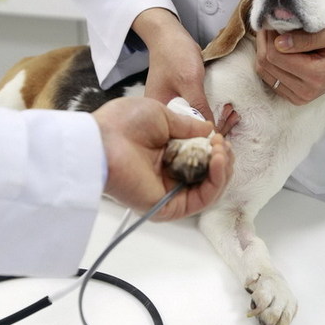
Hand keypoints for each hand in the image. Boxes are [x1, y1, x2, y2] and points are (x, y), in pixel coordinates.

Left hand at [92, 96, 233, 220]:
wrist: (101, 140)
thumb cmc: (123, 124)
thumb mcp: (163, 116)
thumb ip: (189, 127)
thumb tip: (211, 131)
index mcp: (166, 156)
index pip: (201, 160)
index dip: (215, 149)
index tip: (219, 136)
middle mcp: (169, 177)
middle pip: (209, 176)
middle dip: (222, 159)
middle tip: (222, 144)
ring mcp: (170, 194)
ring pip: (210, 189)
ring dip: (223, 169)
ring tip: (221, 151)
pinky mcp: (168, 208)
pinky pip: (202, 200)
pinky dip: (216, 181)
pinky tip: (217, 161)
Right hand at [132, 9, 239, 134]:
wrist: (169, 35)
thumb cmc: (174, 54)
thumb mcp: (188, 80)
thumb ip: (199, 105)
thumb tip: (211, 131)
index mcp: (160, 115)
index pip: (181, 136)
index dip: (202, 140)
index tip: (220, 138)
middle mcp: (165, 116)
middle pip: (190, 133)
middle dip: (213, 131)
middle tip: (231, 121)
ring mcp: (174, 109)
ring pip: (196, 124)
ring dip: (216, 122)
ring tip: (232, 115)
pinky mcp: (183, 103)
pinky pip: (198, 114)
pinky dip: (212, 113)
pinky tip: (227, 112)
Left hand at [255, 20, 324, 104]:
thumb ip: (308, 37)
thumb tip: (278, 43)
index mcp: (316, 76)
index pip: (274, 55)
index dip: (270, 35)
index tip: (277, 19)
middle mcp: (305, 92)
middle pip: (266, 64)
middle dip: (265, 42)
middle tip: (274, 24)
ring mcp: (298, 97)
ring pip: (264, 72)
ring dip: (265, 50)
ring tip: (277, 34)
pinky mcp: (294, 97)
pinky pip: (269, 79)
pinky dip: (269, 62)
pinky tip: (279, 49)